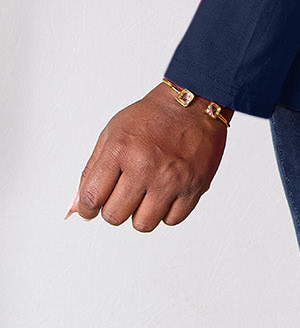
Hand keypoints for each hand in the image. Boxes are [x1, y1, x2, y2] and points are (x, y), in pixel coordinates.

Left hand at [67, 82, 230, 230]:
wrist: (195, 103)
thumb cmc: (153, 116)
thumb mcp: (112, 134)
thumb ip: (91, 171)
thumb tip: (77, 208)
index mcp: (120, 150)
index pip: (91, 198)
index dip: (87, 208)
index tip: (92, 207)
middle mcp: (145, 166)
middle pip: (114, 216)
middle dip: (114, 208)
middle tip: (123, 192)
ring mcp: (171, 179)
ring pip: (143, 224)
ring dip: (140, 213)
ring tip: (145, 193)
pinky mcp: (194, 186)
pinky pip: (172, 220)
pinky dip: (166, 211)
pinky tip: (165, 192)